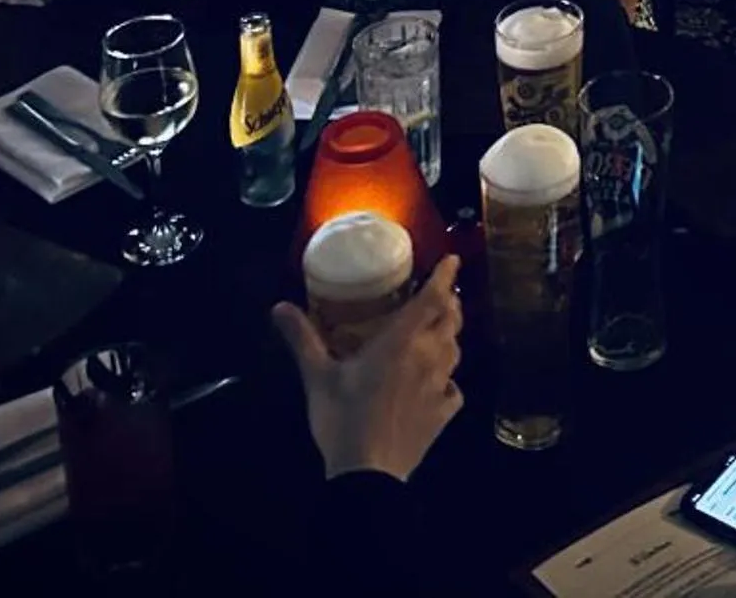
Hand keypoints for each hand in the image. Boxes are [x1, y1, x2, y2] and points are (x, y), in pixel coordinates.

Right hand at [273, 256, 464, 482]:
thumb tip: (280, 307)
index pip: (432, 299)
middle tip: (441, 295)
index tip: (453, 260)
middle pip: (450, 321)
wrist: (367, 474)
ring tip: (438, 331)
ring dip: (449, 336)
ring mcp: (441, 386)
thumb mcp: (318, 376)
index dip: (445, 276)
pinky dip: (449, 379)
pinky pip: (454, 388)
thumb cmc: (343, 418)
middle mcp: (428, 357)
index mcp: (401, 342)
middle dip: (449, 304)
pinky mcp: (445, 414)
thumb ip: (303, 338)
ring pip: (456, 351)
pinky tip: (438, 384)